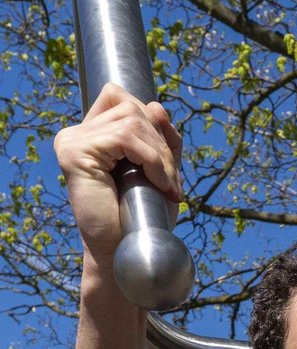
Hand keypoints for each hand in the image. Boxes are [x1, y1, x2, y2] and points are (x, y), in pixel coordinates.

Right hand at [54, 83, 182, 265]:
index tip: (163, 161)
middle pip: (131, 107)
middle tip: (171, 181)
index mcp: (90, 133)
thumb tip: (155, 104)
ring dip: (159, 154)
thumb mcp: (161, 168)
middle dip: (161, 142)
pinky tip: (159, 184)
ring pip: (131, 121)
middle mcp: (76, 133)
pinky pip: (125, 137)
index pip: (120, 97)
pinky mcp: (74, 153)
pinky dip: (151, 159)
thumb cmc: (143, 216)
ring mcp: (71, 141)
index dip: (150, 120)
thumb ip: (160, 137)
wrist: (125, 252)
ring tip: (167, 186)